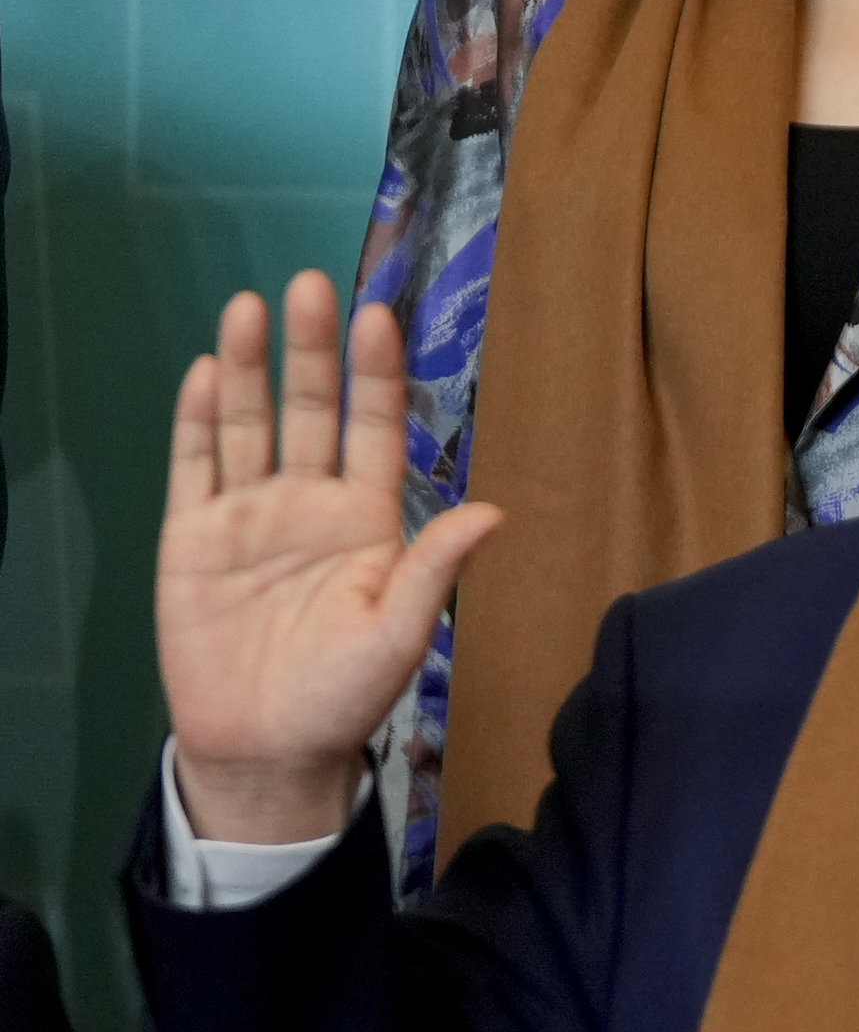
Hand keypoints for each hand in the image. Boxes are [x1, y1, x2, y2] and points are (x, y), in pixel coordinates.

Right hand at [156, 274, 500, 845]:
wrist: (264, 748)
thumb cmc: (343, 693)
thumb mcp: (399, 634)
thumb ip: (434, 570)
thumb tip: (494, 512)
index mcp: (368, 517)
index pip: (374, 427)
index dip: (377, 373)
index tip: (380, 314)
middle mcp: (309, 501)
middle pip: (311, 410)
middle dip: (312, 349)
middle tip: (308, 283)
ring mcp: (248, 515)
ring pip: (248, 425)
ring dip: (247, 367)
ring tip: (249, 308)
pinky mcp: (192, 540)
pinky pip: (195, 469)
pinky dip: (197, 422)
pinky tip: (202, 375)